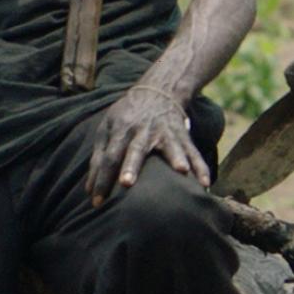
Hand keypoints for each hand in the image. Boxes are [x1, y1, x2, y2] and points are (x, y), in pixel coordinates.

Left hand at [86, 83, 207, 205]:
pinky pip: (193, 152)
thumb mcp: (108, 128)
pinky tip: (205, 183)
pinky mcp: (183, 135)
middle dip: (132, 166)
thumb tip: (88, 190)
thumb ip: (98, 157)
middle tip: (127, 183)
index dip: (102, 178)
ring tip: (182, 171)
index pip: (109, 156)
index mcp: (122, 129)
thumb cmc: (128, 115)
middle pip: (136, 150)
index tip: (97, 201)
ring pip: (171, 147)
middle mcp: (143, 130)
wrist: (160, 91)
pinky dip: (200, 167)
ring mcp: (166, 132)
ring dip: (176, 158)